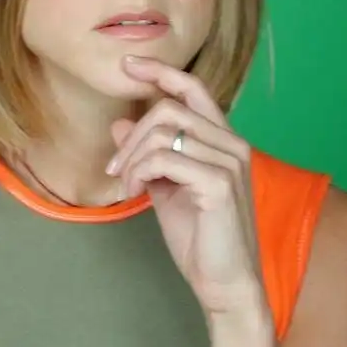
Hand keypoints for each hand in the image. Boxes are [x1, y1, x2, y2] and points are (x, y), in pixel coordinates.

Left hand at [108, 56, 262, 317]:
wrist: (223, 282)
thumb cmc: (199, 238)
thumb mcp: (165, 189)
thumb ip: (148, 155)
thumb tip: (120, 124)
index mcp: (223, 141)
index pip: (193, 89)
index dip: (161, 71)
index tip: (128, 64)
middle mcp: (232, 144)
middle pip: (168, 110)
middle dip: (131, 137)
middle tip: (114, 169)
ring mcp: (229, 161)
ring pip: (163, 132)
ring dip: (131, 159)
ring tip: (126, 186)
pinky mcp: (219, 183)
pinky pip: (164, 159)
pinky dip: (139, 173)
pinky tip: (135, 193)